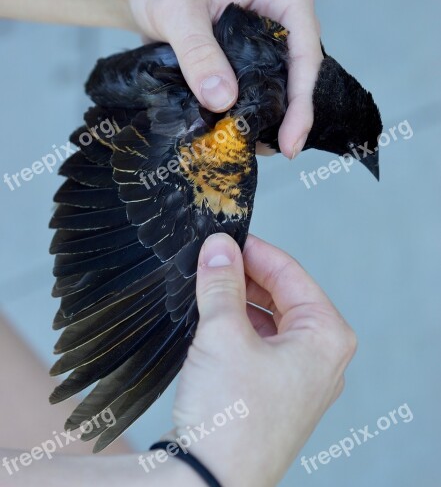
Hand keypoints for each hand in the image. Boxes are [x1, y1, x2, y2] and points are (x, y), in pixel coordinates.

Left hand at [127, 0, 322, 157]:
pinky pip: (259, 97)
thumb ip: (198, 52)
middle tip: (275, 155)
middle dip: (289, 120)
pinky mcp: (251, 67)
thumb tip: (224, 100)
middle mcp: (286, 25)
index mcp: (286, 0)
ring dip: (268, 124)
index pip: (306, 56)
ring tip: (247, 150)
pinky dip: (250, 119)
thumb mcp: (175, 10)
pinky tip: (235, 139)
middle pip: (300, 81)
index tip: (290, 143)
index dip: (302, 103)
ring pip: (282, 95)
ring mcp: (269, 49)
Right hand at [164, 233, 356, 486]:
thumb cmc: (232, 416)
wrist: (209, 482)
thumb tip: (218, 247)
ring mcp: (300, 378)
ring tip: (207, 286)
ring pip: (270, 319)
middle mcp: (321, 356)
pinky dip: (238, 326)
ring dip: (239, 300)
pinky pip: (260, 344)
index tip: (226, 238)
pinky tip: (212, 318)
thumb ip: (222, 283)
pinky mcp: (275, 393)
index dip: (255, 251)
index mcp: (326, 337)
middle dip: (246, 275)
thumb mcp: (223, 334)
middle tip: (211, 260)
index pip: (291, 274)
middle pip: (283, 295)